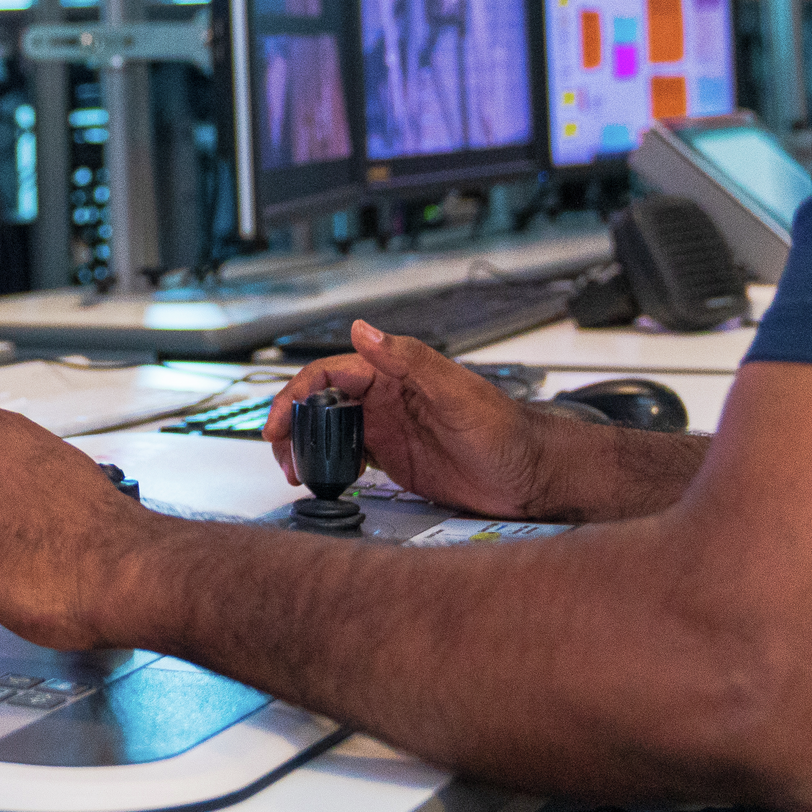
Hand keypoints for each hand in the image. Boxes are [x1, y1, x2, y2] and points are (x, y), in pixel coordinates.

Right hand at [264, 320, 553, 517]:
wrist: (533, 477)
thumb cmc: (507, 431)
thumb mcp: (457, 392)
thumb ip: (409, 360)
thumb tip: (363, 330)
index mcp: (396, 376)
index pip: (329, 375)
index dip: (296, 395)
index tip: (278, 422)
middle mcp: (387, 400)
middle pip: (321, 403)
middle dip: (291, 423)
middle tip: (279, 453)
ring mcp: (389, 430)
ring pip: (329, 431)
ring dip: (305, 446)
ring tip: (293, 471)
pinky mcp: (396, 460)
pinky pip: (349, 458)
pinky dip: (327, 466)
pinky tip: (322, 480)